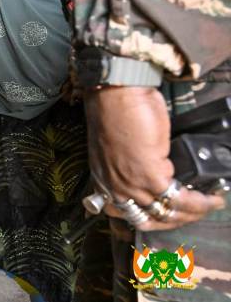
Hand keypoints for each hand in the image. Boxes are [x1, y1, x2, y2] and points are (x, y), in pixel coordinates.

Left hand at [86, 86, 224, 230]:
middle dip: (177, 220)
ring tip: (209, 204)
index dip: (154, 219)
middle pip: (149, 219)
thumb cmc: (118, 111)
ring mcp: (130, 184)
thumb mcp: (118, 147)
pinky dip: (199, 202)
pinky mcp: (149, 175)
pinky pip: (179, 198)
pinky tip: (211, 198)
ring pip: (166, 212)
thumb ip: (131, 165)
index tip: (172, 214)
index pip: (127, 214)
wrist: (117, 95)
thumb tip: (158, 173)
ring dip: (192, 213)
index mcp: (104, 180)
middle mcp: (114, 187)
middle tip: (196, 213)